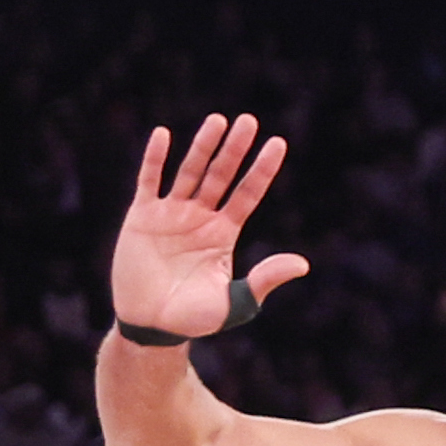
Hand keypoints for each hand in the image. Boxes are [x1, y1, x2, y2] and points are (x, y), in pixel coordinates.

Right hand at [112, 114, 309, 340]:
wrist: (153, 325)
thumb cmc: (195, 317)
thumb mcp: (236, 301)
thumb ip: (265, 279)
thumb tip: (303, 264)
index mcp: (224, 234)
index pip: (248, 194)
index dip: (262, 170)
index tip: (278, 144)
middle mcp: (200, 218)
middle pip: (221, 175)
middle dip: (235, 149)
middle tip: (249, 121)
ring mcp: (171, 213)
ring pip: (190, 172)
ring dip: (202, 146)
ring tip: (218, 120)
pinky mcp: (142, 216)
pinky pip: (148, 181)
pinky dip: (155, 159)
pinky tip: (163, 135)